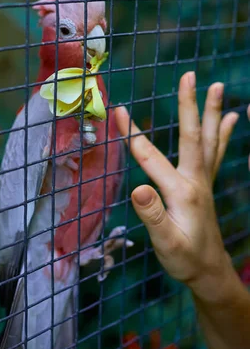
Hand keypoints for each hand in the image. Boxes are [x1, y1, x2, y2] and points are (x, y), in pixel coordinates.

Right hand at [114, 72, 239, 302]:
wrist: (210, 272)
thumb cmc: (184, 260)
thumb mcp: (165, 243)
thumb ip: (152, 216)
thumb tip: (138, 189)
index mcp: (181, 191)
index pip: (150, 157)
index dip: (131, 133)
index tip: (118, 110)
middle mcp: (196, 180)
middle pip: (191, 136)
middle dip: (189, 105)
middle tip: (190, 76)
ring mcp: (204, 180)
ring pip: (209, 139)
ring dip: (212, 111)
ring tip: (217, 87)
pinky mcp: (206, 184)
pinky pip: (217, 152)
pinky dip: (224, 133)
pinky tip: (231, 118)